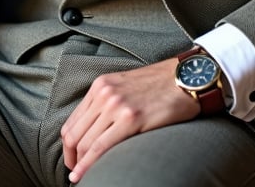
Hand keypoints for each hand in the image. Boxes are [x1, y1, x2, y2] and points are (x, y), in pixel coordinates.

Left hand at [60, 57, 199, 182]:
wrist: (186, 78)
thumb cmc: (160, 85)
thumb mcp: (125, 87)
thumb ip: (108, 104)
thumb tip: (94, 132)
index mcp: (101, 86)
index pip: (72, 121)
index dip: (68, 146)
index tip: (72, 160)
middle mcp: (104, 93)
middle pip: (75, 134)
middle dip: (72, 158)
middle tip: (76, 173)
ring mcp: (116, 105)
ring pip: (86, 143)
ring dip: (80, 165)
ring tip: (81, 177)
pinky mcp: (131, 118)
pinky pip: (102, 147)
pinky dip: (90, 164)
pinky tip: (86, 175)